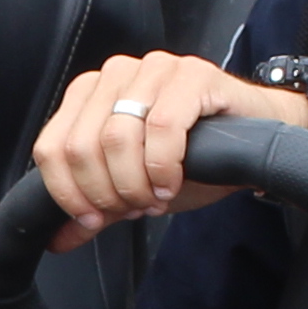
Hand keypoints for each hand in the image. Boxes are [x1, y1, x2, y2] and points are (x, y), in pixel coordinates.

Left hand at [31, 50, 297, 249]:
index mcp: (91, 94)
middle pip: (82, 146)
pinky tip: (173, 181)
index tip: (92, 218)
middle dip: (106, 192)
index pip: (52, 146)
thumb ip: (95, 206)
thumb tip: (57, 239)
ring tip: (156, 196)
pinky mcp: (192, 74)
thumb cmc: (195, 155)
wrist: (255, 139)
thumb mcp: (134, 185)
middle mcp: (117, 74)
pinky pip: (163, 126)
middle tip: (134, 208)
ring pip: (118, 138)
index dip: (68, 192)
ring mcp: (154, 69)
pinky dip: (164, 165)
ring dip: (136, 183)